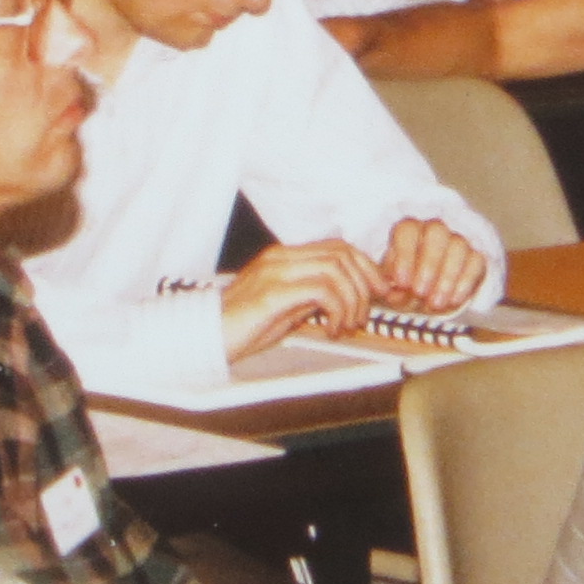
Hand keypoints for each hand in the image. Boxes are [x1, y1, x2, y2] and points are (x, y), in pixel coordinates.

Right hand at [222, 239, 381, 358]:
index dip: (366, 268)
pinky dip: (337, 310)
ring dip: (352, 299)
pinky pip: (321, 290)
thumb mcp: (285, 308)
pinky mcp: (272, 293)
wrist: (205, 337)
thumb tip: (344, 299)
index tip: (377, 293)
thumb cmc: (243, 327)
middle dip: (366, 283)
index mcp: (285, 257)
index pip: (338, 247)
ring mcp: (276, 272)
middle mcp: (281, 258)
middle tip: (365, 313)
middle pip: (342, 252)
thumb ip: (311, 297)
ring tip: (346, 324)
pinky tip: (331, 328)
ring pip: (336, 268)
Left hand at [372, 217, 490, 319]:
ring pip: (458, 246)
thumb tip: (387, 291)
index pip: (407, 231)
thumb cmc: (402, 288)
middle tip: (420, 293)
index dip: (405, 255)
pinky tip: (454, 301)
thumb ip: (384, 287)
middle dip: (429, 263)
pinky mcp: (475, 258)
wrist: (425, 299)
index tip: (401, 283)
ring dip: (447, 276)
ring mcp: (457, 241)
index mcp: (408, 232)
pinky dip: (465, 283)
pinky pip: (476, 262)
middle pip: (436, 232)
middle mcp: (433, 231)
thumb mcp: (388, 289)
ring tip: (436, 303)